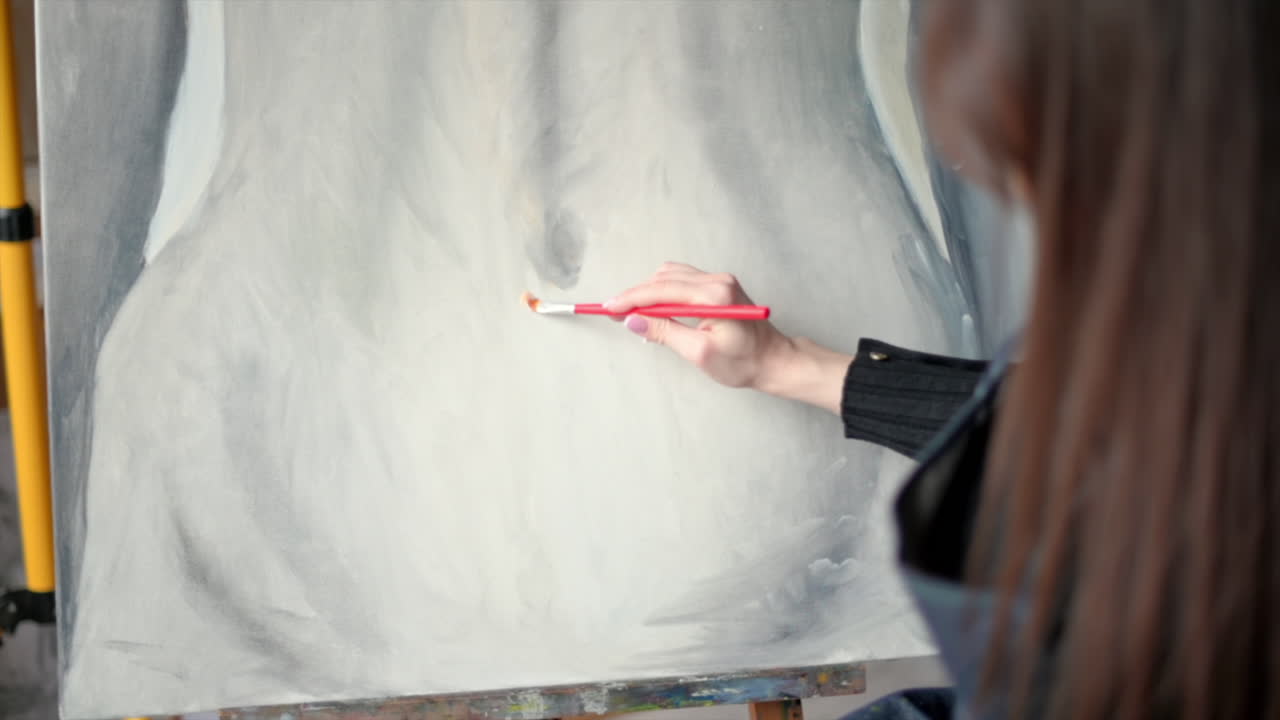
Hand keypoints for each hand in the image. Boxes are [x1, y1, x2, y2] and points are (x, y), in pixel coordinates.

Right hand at [607, 263, 852, 413]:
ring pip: (671, 276)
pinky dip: (663, 292)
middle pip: (663, 279)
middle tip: (613, 313)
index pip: (661, 291)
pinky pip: (682, 280)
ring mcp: (720, 280)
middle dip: (636, 295)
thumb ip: (665, 333)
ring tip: (632, 314)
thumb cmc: (743, 363)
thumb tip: (633, 321)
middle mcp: (717, 280)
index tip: (608, 309)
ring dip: (649, 292)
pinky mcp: (719, 285)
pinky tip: (655, 310)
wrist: (773, 360)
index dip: (631, 299)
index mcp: (714, 295)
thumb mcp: (699, 353)